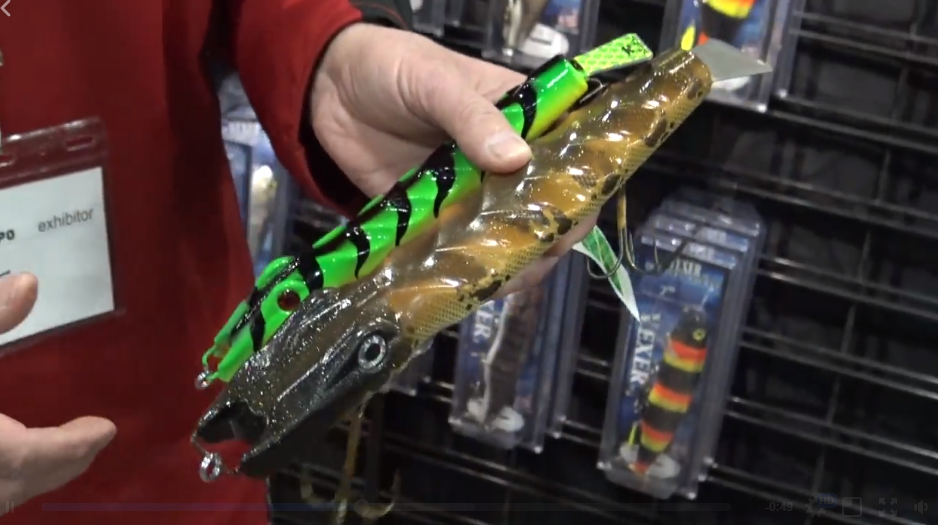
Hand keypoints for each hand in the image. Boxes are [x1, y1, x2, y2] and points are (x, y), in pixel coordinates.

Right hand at [0, 273, 115, 513]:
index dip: (73, 444)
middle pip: (25, 479)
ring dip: (34, 471)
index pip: (35, 454)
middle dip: (62, 461)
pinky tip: (8, 459)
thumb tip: (29, 281)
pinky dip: (5, 476)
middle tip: (94, 440)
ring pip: (4, 493)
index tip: (105, 429)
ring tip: (62, 450)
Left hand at [310, 24, 597, 296]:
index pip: (570, 160)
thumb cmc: (393, 68)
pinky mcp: (434, 220)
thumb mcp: (437, 82)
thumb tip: (516, 160)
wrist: (329, 85)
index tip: (569, 222)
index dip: (577, 193)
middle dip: (542, 241)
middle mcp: (505, 165)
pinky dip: (456, 273)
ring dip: (504, 265)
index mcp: (524, 122)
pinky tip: (456, 288)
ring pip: (502, 240)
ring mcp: (471, 196)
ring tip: (493, 282)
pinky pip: (454, 252)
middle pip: (542, 212)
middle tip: (528, 261)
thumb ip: (473, 118)